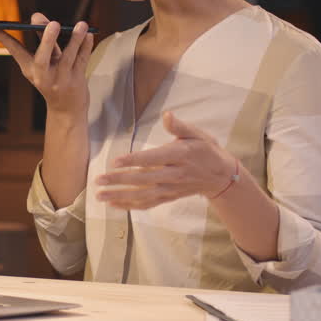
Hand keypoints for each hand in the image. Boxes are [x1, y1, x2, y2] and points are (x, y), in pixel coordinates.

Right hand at [0, 13, 93, 115]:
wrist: (66, 110)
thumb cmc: (53, 80)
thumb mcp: (44, 63)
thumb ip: (43, 40)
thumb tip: (37, 16)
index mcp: (30, 70)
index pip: (15, 51)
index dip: (4, 39)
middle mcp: (43, 76)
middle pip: (43, 58)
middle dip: (47, 40)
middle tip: (53, 23)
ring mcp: (60, 80)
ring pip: (68, 58)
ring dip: (75, 40)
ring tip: (81, 25)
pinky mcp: (77, 81)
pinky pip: (83, 61)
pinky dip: (87, 47)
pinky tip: (90, 34)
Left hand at [94, 111, 237, 209]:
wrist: (221, 176)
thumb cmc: (206, 150)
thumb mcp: (197, 134)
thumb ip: (179, 126)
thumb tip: (167, 115)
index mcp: (179, 156)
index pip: (152, 159)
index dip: (133, 161)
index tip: (115, 162)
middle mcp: (174, 175)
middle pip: (143, 179)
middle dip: (119, 180)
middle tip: (99, 180)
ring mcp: (171, 189)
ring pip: (143, 195)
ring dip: (120, 196)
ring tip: (100, 195)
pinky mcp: (169, 197)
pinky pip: (148, 204)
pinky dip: (130, 206)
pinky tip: (113, 204)